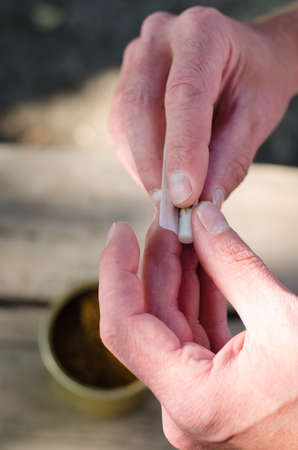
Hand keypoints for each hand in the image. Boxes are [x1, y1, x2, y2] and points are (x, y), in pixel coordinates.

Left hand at [99, 204, 297, 448]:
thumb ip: (234, 265)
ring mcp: (199, 397)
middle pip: (151, 319)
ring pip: (173, 322)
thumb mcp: (284, 320)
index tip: (120, 232)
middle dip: (158, 261)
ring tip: (186, 230)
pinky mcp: (216, 387)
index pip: (124, 328)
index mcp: (191, 398)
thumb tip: (204, 219)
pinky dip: (199, 294)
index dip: (115, 274)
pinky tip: (203, 260)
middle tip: (167, 217)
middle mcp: (184, 404)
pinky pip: (196, 332)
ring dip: (180, 274)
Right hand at [109, 6, 296, 206]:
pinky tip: (158, 177)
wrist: (242, 60)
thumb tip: (200, 204)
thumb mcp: (255, 118)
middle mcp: (159, 39)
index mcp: (201, 32)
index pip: (184, 95)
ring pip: (124, 122)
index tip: (185, 197)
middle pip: (141, 108)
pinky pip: (121, 128)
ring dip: (143, 168)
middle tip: (171, 208)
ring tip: (167, 197)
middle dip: (154, 167)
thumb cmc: (254, 83)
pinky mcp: (125, 83)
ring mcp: (136, 60)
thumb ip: (229, 159)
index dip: (181, 150)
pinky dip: (138, 160)